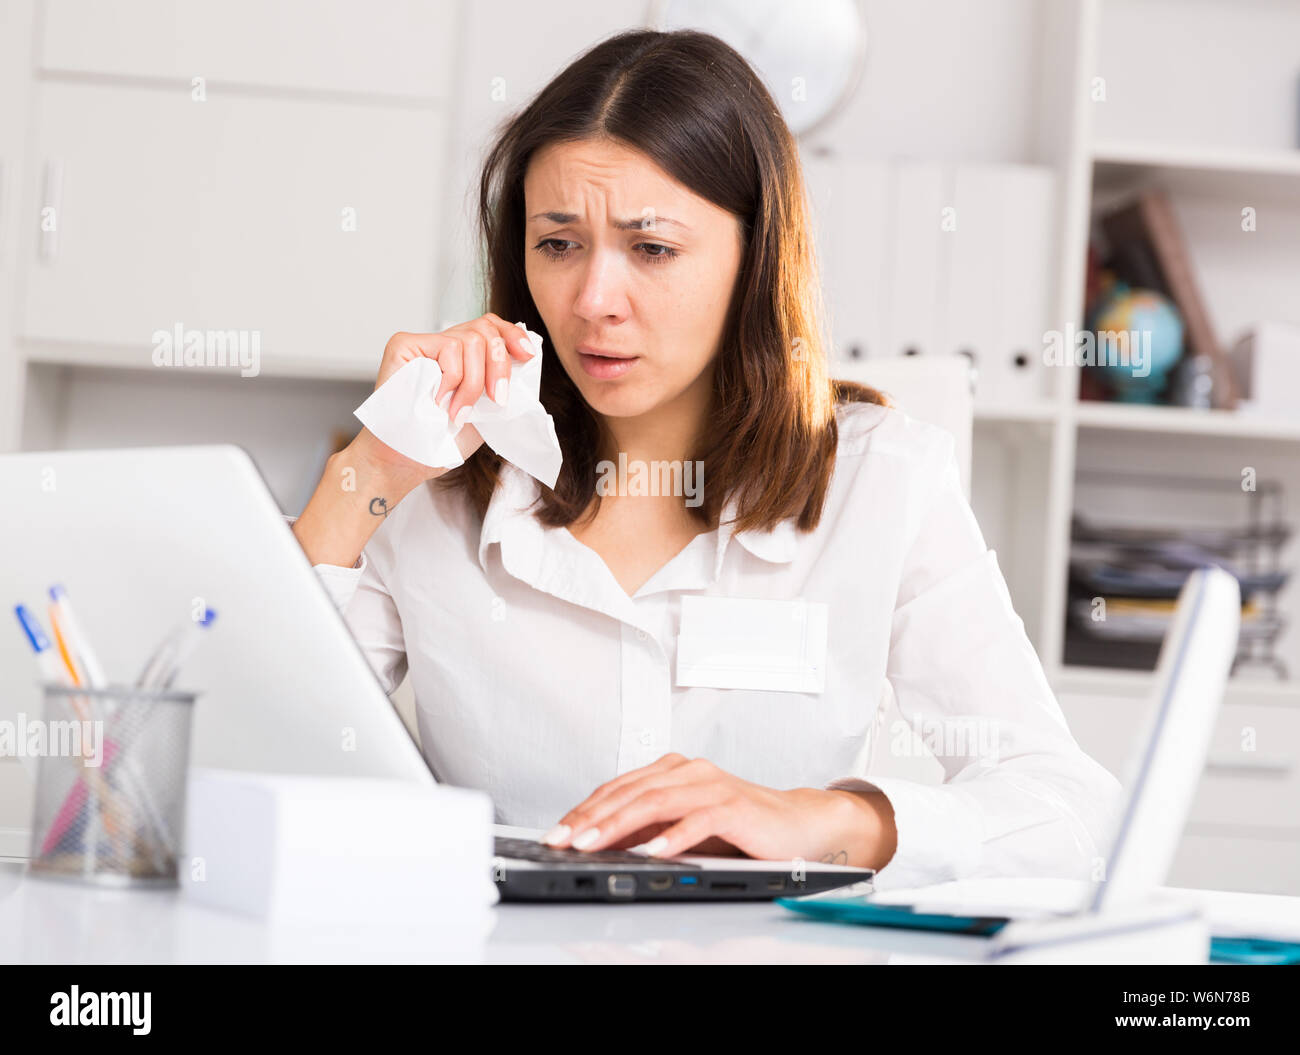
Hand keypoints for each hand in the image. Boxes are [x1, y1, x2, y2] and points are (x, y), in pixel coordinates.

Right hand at [358, 314, 536, 482]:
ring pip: (470, 340)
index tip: (528, 356)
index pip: (492, 326)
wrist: (409, 459)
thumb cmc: (442, 439)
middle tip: (497, 400)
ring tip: (459, 411)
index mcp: (463, 357)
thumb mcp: (486, 409)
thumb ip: (501, 382)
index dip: (513, 335)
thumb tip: (526, 358)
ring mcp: (423, 342)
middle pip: (486, 329)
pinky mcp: (405, 344)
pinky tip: (438, 401)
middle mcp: (443, 344)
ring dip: (474, 383)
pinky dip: (453, 380)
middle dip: (499, 366)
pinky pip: (449, 348)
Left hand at [542, 753, 897, 870]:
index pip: (617, 788)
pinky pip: (699, 819)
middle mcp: (689, 771)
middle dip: (590, 818)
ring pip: (656, 801)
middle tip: (562, 840)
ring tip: (594, 844)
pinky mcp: (735, 806)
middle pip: (629, 792)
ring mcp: (712, 785)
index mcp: (671, 771)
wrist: (798, 825)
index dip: (583, 810)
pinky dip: (674, 836)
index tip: (555, 834)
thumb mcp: (682, 828)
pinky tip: (654, 851)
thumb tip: (598, 843)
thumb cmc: (739, 828)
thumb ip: (646, 829)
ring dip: (620, 825)